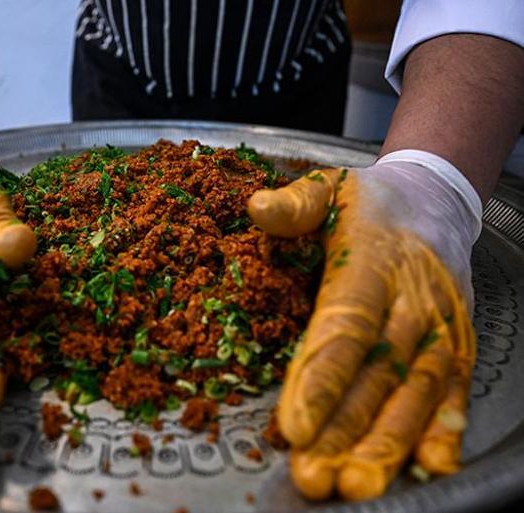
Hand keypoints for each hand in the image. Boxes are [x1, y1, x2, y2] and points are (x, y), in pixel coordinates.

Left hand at [248, 150, 481, 500]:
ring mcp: (440, 327)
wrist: (435, 201)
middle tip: (314, 472)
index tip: (295, 422)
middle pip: (377, 372)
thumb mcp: (327, 188)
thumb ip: (294, 204)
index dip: (322, 376)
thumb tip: (255, 209)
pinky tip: (430, 467)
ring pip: (416, 391)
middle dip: (346, 428)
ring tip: (357, 482)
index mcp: (372, 261)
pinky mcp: (459, 344)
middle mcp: (412, 300)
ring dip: (388, 441)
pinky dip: (445, 429)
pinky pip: (454, 390)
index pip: (345, 325)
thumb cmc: (369, 204)